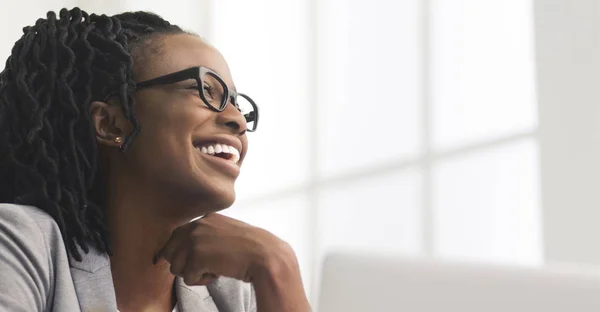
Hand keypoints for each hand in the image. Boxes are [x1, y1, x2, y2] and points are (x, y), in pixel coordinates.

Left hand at [154, 212, 293, 285]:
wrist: (265, 255)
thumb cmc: (250, 248)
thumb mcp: (226, 232)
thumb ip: (207, 234)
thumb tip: (185, 252)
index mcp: (204, 218)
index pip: (176, 236)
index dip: (182, 252)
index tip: (196, 260)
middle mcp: (196, 225)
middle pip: (169, 252)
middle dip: (183, 264)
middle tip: (204, 267)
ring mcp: (195, 240)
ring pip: (176, 267)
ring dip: (193, 274)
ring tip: (213, 270)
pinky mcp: (197, 257)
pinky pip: (187, 278)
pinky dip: (201, 281)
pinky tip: (216, 274)